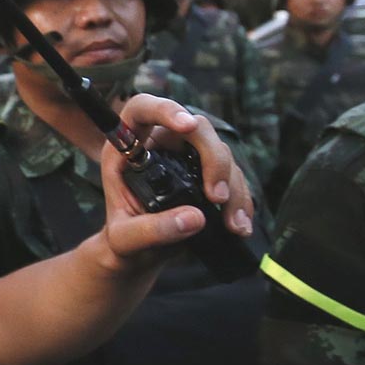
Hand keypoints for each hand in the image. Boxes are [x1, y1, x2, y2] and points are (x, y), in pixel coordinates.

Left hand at [95, 95, 255, 265]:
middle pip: (197, 129)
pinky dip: (242, 200)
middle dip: (213, 159)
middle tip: (217, 196)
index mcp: (128, 149)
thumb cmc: (122, 240)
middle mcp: (161, 146)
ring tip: (232, 222)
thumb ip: (149, 230)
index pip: (143, 109)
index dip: (165, 109)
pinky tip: (241, 223)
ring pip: (221, 153)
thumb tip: (194, 218)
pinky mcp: (208, 175)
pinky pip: (233, 177)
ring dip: (234, 187)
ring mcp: (187, 158)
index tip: (186, 125)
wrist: (137, 254)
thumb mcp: (124, 240)